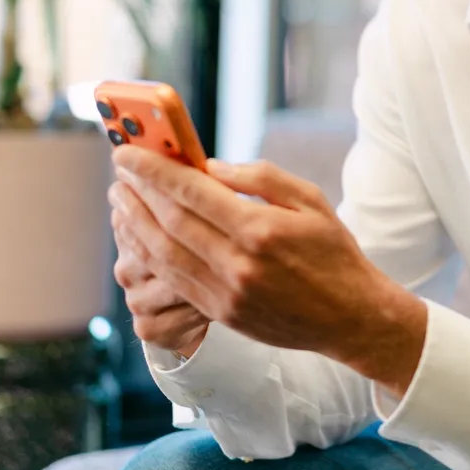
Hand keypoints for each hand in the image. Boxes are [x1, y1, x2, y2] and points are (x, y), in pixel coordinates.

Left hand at [111, 147, 426, 396]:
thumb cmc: (333, 250)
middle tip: (118, 171)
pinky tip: (141, 237)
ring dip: (135, 225)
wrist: (350, 316)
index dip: (155, 170)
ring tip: (121, 201)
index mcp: (261, 229)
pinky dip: (151, 256)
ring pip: (164, 255)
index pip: (193, 192)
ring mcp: (227, 293)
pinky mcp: (222, 314)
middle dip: (138, 193)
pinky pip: (175, 281)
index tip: (129, 153)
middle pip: (170, 222)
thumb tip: (211, 167)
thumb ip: (260, 177)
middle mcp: (239, 263)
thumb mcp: (309, 199)